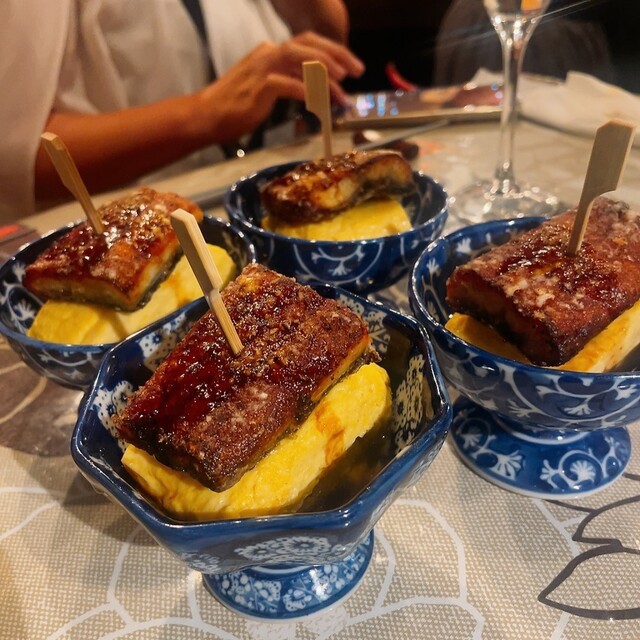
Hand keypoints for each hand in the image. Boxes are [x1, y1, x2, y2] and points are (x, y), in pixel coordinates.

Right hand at [196, 31, 363, 144]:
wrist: (206, 115)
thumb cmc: (236, 107)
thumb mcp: (267, 89)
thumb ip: (288, 81)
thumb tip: (315, 88)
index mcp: (271, 51)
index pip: (308, 43)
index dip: (334, 51)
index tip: (352, 67)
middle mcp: (268, 53)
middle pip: (309, 44)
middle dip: (338, 56)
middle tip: (357, 72)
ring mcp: (263, 67)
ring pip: (301, 59)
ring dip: (326, 73)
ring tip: (343, 88)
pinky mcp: (260, 86)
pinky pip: (289, 84)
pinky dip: (307, 91)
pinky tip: (320, 103)